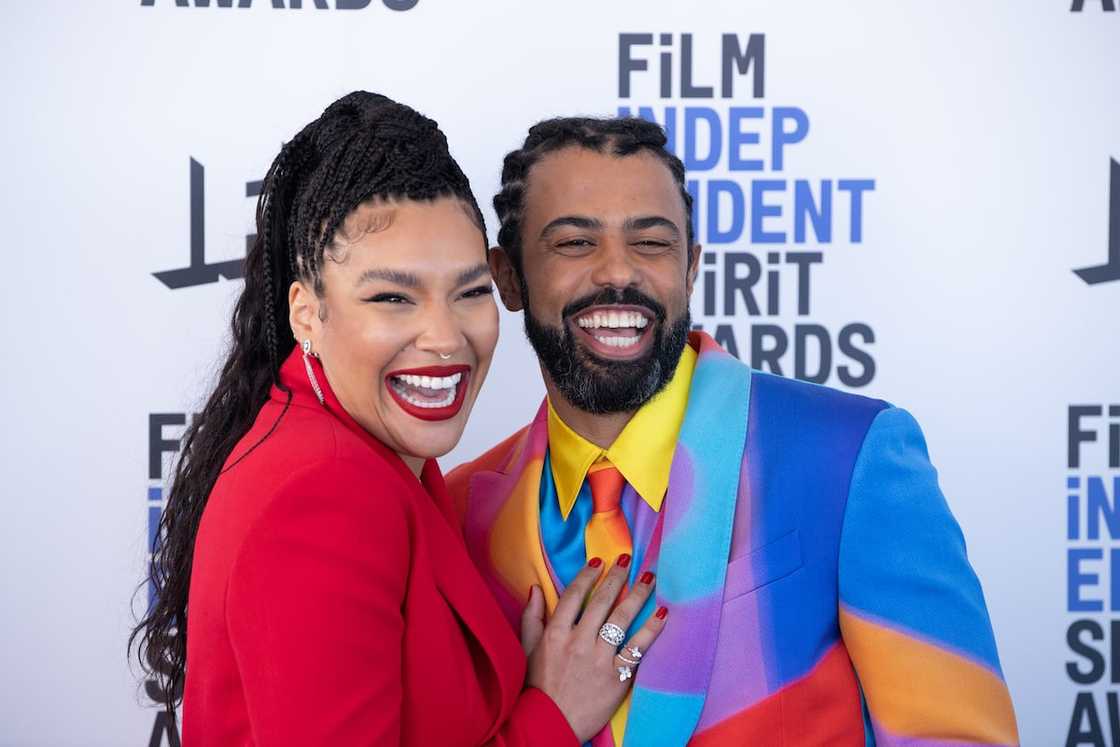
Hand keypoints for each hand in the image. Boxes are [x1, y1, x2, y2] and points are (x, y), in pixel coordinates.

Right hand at [518, 556, 666, 741]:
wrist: (550, 725)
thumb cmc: (537, 688)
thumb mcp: (524, 650)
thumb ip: (531, 618)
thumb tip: (536, 588)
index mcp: (555, 633)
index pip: (574, 595)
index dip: (588, 575)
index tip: (599, 561)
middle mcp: (578, 642)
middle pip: (602, 602)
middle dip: (616, 577)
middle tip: (627, 560)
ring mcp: (598, 659)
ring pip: (622, 619)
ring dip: (637, 595)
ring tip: (649, 578)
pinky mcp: (616, 677)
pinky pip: (638, 648)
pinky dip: (651, 630)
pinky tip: (662, 614)